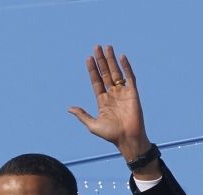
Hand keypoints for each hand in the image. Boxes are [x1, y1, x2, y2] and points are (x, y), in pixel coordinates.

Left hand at [68, 45, 159, 177]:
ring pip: (116, 72)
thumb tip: (69, 108)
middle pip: (106, 73)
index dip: (92, 70)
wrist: (127, 139)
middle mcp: (112, 94)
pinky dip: (126, 67)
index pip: (96, 81)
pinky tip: (121, 57)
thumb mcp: (92, 125)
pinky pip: (130, 77)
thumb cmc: (111, 135)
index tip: (88, 58)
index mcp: (102, 101)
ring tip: (107, 47)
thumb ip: (82, 115)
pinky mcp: (133, 93)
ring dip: (111, 60)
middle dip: (101, 61)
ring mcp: (123, 93)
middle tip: (97, 47)